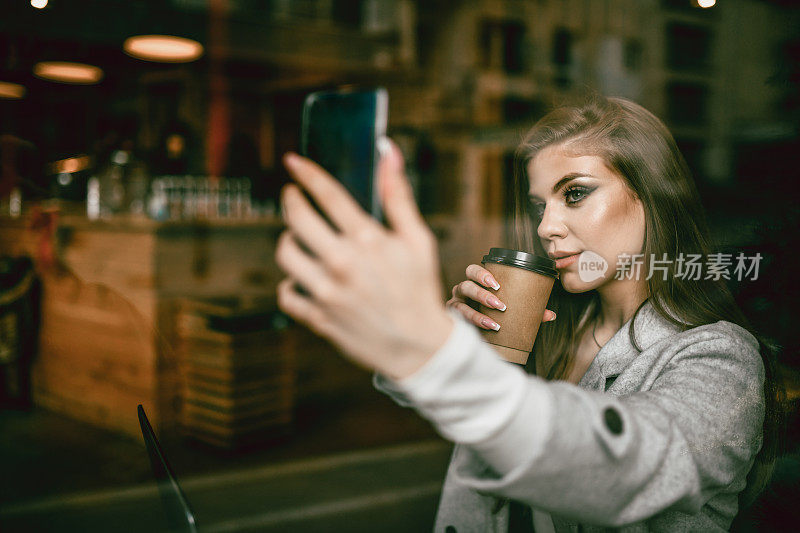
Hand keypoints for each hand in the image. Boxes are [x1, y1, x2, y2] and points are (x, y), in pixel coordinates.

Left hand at [276, 140, 452, 380]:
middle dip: (291, 201)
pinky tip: (303, 278)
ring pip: (285, 254)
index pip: (327, 194)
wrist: (418, 347)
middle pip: (297, 219)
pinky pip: (286, 292)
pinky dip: (291, 283)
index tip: (293, 162)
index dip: (306, 172)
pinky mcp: (318, 317)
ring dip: (288, 241)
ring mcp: (327, 291)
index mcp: (368, 239)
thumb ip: (398, 196)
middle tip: (293, 197)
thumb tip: (388, 152)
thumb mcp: (418, 240)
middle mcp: (343, 262)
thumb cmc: (419, 288)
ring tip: (298, 239)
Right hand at [446, 264, 555, 329]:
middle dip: (481, 294)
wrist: (481, 334)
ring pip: (459, 305)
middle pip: (465, 285)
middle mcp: (462, 292)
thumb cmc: (495, 314)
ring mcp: (455, 305)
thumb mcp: (512, 310)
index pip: (472, 271)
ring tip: (494, 324)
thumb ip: (529, 310)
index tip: (496, 284)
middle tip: (499, 304)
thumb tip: (550, 314)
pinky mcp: (453, 320)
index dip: (481, 274)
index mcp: (475, 283)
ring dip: (476, 314)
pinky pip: (457, 321)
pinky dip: (471, 325)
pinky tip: (483, 330)